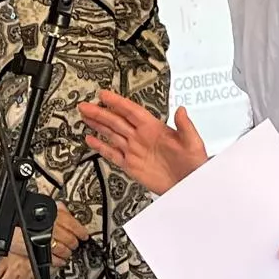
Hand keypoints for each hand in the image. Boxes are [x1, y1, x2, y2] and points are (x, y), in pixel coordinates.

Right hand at [6, 204, 89, 266]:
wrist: (4, 230)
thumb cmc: (19, 220)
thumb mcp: (38, 209)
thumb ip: (53, 209)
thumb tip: (63, 208)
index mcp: (50, 214)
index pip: (70, 222)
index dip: (79, 230)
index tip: (84, 234)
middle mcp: (46, 226)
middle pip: (68, 237)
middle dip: (73, 242)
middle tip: (75, 244)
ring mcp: (40, 240)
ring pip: (61, 248)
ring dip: (66, 251)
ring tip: (68, 252)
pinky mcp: (33, 251)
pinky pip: (50, 258)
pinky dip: (57, 260)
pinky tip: (59, 261)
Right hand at [79, 91, 206, 194]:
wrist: (189, 183)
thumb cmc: (193, 162)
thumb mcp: (193, 142)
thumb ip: (186, 126)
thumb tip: (182, 110)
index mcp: (154, 128)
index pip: (131, 112)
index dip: (117, 103)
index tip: (104, 95)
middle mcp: (142, 137)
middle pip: (117, 121)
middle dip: (101, 113)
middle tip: (86, 105)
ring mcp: (135, 150)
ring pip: (112, 134)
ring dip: (98, 125)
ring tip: (85, 116)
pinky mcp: (132, 165)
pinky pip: (113, 154)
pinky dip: (101, 147)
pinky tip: (91, 140)